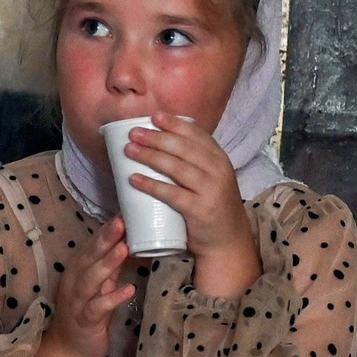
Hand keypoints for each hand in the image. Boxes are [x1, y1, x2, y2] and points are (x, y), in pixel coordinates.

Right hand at [34, 216, 134, 356]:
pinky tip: (128, 289)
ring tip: (125, 249)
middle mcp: (74, 282)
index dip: (105, 231)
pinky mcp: (85, 320)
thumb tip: (127, 244)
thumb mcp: (99, 286)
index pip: (91, 246)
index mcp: (77, 271)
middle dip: (105, 239)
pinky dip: (113, 298)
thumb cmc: (86, 314)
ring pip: (91, 279)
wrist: (68, 349)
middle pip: (89, 258)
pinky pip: (98, 307)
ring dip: (107, 263)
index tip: (122, 214)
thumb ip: (110, 268)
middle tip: (122, 222)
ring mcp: (77, 301)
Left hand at [118, 114, 260, 297]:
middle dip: (157, 138)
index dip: (175, 124)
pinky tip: (134, 179)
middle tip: (133, 132)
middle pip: (184, 149)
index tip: (154, 116)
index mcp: (220, 160)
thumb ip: (192, 163)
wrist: (227, 241)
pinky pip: (172, 194)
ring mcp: (210, 190)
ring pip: (177, 168)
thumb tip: (156, 145)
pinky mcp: (199, 210)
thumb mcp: (209, 179)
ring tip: (129, 150)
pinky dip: (152, 185)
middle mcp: (218, 171)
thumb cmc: (210, 206)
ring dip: (150, 156)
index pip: (197, 135)